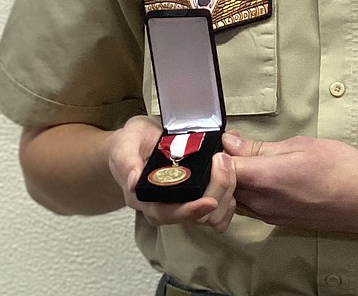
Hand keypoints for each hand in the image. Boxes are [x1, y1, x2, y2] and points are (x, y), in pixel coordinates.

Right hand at [108, 115, 236, 230]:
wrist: (138, 142)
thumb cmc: (131, 145)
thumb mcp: (124, 145)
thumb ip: (127, 162)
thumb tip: (134, 182)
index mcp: (147, 199)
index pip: (170, 214)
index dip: (190, 211)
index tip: (210, 201)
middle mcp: (167, 206)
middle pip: (197, 216)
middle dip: (216, 192)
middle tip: (225, 162)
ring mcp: (184, 201)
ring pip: (212, 213)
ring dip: (227, 191)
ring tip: (230, 163)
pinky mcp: (197, 194)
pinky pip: (219, 205)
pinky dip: (231, 192)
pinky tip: (234, 173)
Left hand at [221, 132, 357, 233]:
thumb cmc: (341, 168)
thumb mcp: (300, 145)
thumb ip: (260, 148)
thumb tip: (229, 142)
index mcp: (266, 180)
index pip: (220, 172)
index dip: (216, 155)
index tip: (223, 141)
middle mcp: (263, 204)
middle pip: (220, 191)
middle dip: (218, 170)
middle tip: (228, 149)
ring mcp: (269, 216)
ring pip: (233, 201)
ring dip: (230, 183)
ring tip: (243, 159)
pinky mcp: (278, 221)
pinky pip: (249, 208)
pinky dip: (244, 192)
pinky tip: (256, 174)